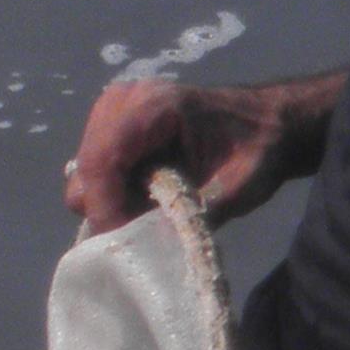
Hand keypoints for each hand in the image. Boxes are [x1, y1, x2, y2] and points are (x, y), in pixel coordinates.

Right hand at [64, 76, 318, 235]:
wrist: (266, 124)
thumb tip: (149, 247)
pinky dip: (113, 194)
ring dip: (112, 203)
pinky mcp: (105, 127)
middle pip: (86, 174)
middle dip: (110, 209)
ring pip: (83, 179)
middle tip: (148, 223)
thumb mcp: (237, 185)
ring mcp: (109, 113)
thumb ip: (192, 213)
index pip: (103, 161)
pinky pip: (90, 175)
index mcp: (156, 106)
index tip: (125, 240)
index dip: (105, 207)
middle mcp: (123, 102)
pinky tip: (144, 192)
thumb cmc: (258, 149)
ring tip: (151, 205)